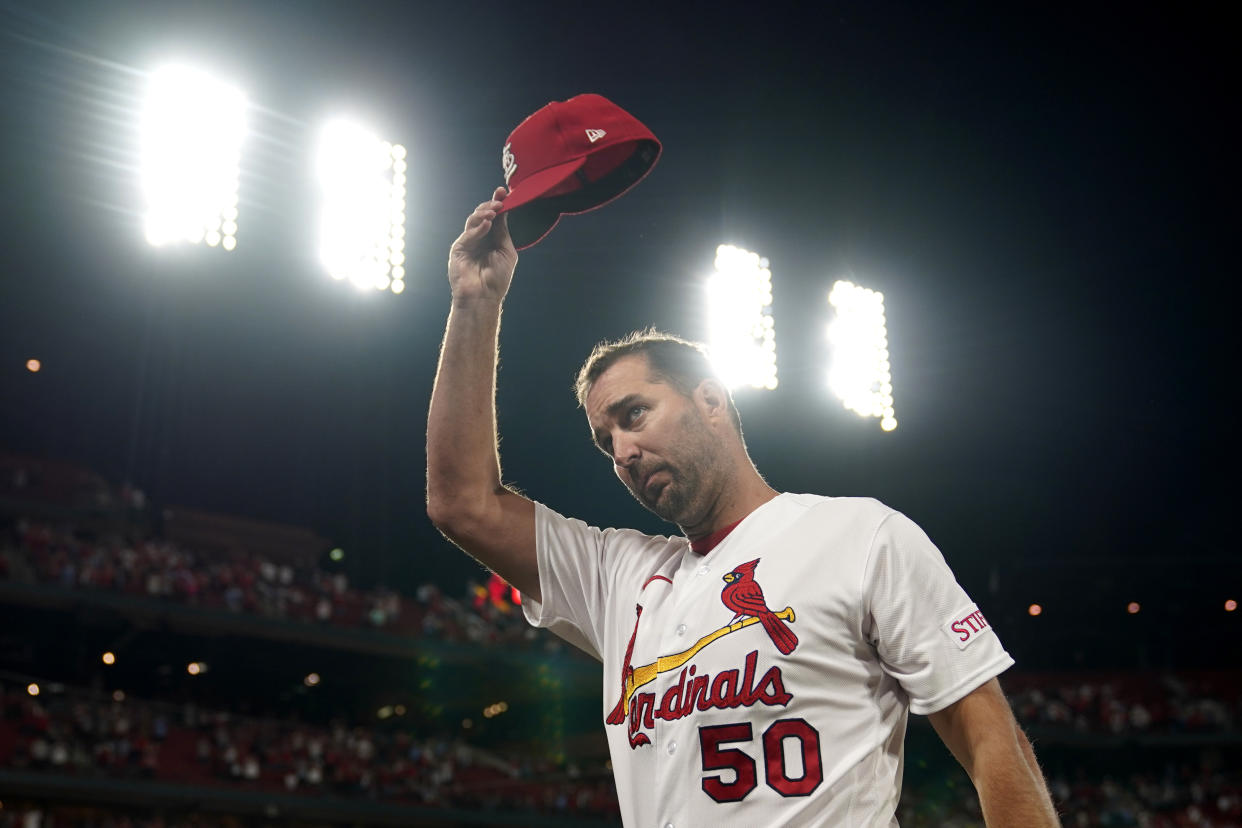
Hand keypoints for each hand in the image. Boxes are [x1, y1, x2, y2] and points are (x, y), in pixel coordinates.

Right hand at [448, 186, 517, 304]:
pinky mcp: (458, 249)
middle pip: (482, 215)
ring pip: (473, 220)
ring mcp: (468, 243)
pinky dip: (478, 228)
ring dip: (484, 213)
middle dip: (491, 205)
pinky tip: (487, 223)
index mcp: (491, 239)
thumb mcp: (506, 251)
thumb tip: (503, 212)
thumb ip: (503, 232)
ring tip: (494, 210)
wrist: (484, 297)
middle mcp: (479, 238)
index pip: (494, 217)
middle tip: (500, 201)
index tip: (503, 191)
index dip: (497, 203)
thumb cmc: (497, 279)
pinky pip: (468, 234)